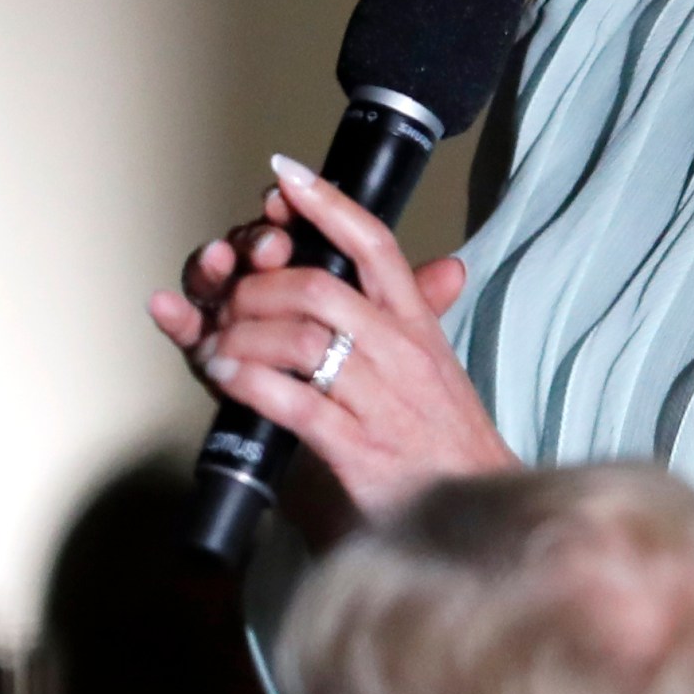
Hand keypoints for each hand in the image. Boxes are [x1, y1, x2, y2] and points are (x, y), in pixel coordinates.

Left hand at [146, 155, 514, 517]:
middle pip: (319, 286)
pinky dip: (249, 382)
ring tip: (214, 342)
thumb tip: (446, 265)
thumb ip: (423, 316)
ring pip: (300, 339)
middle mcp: (401, 354)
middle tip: (227, 294)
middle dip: (258, 283)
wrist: (479, 518)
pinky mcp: (357, 450)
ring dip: (242, 334)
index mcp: (416, 325)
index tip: (284, 175)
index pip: (374, 245)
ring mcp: (380, 401)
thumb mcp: (437, 368)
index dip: (327, 204)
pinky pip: (292, 402)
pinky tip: (225, 375)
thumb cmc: (445, 441)